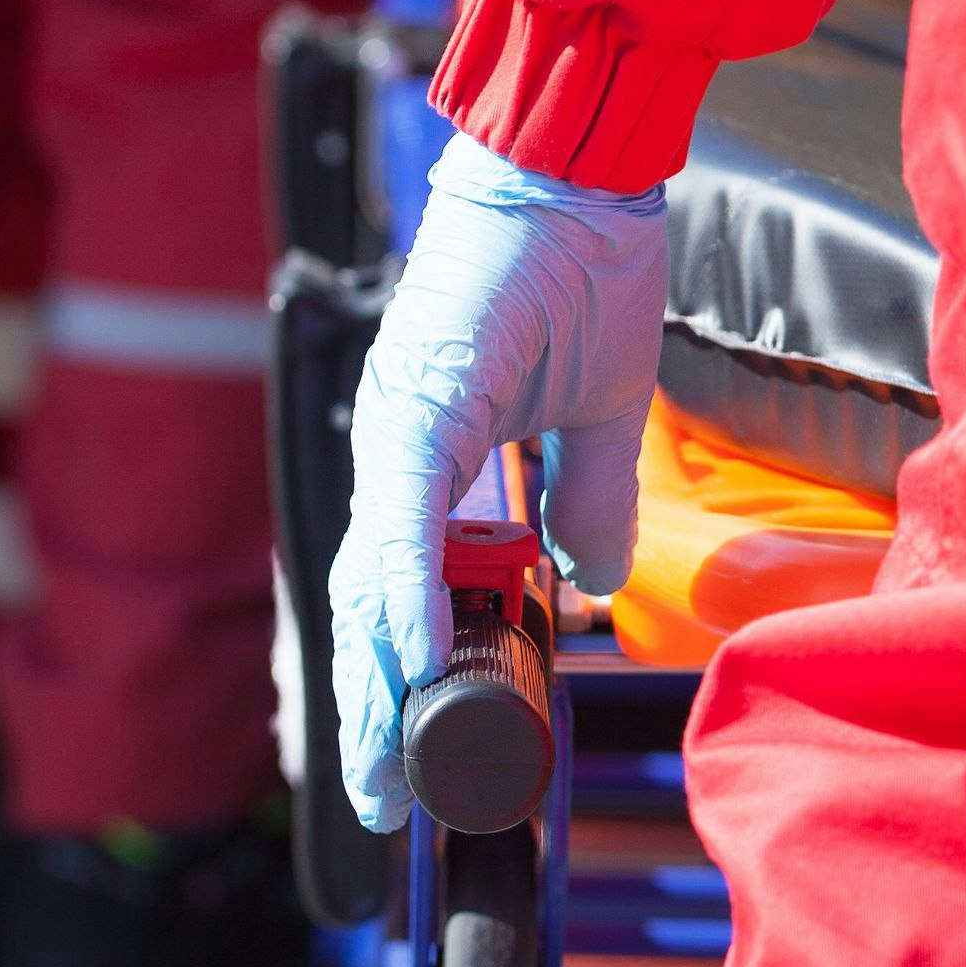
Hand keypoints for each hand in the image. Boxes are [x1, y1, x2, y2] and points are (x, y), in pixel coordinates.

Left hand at [332, 133, 666, 831]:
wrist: (576, 166)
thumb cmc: (582, 261)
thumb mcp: (596, 412)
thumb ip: (583, 500)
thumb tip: (589, 582)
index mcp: (433, 453)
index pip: (403, 584)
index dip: (400, 671)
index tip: (406, 751)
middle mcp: (399, 448)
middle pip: (369, 602)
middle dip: (371, 707)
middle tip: (373, 799)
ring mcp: (400, 427)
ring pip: (371, 575)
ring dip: (376, 675)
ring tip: (378, 764)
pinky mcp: (419, 403)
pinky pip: (405, 519)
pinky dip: (403, 591)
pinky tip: (407, 656)